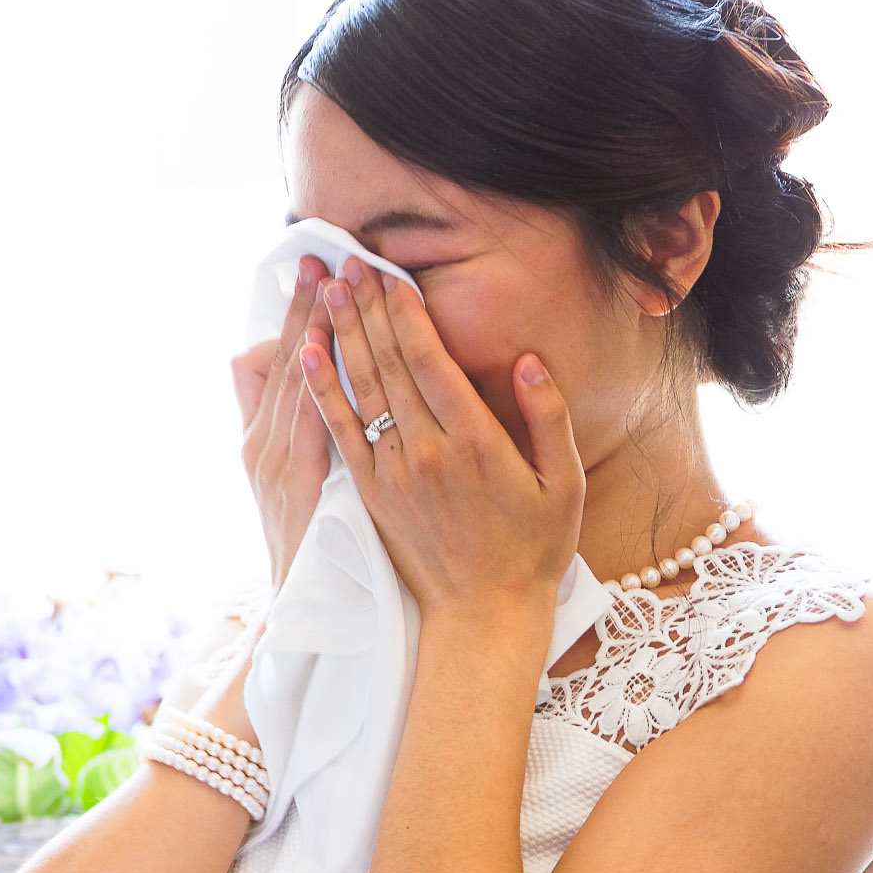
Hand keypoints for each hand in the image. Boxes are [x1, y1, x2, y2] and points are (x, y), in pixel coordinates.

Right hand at [234, 254, 336, 589]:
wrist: (296, 610)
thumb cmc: (300, 547)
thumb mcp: (276, 484)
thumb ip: (275, 430)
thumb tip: (263, 370)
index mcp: (257, 442)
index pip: (277, 364)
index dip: (294, 316)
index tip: (313, 269)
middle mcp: (259, 446)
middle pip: (282, 363)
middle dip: (303, 308)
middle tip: (324, 255)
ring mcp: (274, 465)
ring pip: (292, 384)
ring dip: (310, 331)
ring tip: (330, 283)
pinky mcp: (296, 486)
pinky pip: (306, 424)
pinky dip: (313, 385)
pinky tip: (322, 350)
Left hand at [298, 256, 583, 618]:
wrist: (484, 613)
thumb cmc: (534, 547)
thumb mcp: (566, 484)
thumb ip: (549, 418)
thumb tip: (529, 360)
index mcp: (476, 441)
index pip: (429, 359)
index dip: (405, 310)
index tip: (390, 271)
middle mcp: (427, 451)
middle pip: (388, 363)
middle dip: (368, 307)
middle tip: (350, 259)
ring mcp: (393, 472)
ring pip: (360, 390)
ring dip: (340, 334)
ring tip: (327, 289)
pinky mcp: (370, 493)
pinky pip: (339, 432)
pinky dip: (320, 390)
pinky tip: (305, 353)